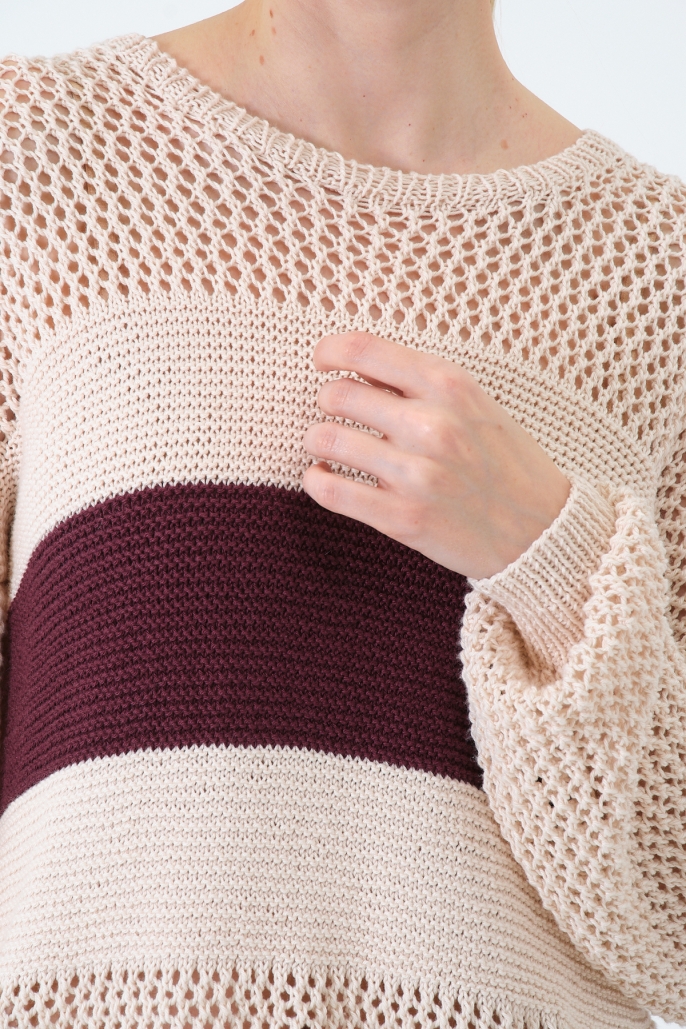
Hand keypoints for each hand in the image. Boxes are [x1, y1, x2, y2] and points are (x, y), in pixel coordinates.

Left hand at [302, 332, 570, 579]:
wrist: (542, 531)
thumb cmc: (504, 462)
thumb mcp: (474, 404)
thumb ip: (420, 383)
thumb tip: (354, 368)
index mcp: (450, 385)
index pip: (362, 350)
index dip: (328, 352)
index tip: (322, 362)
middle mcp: (432, 425)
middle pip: (336, 394)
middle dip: (327, 403)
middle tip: (336, 415)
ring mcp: (417, 474)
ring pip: (325, 439)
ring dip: (318, 442)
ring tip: (329, 448)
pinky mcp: (403, 518)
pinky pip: (330, 490)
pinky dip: (317, 481)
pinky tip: (324, 478)